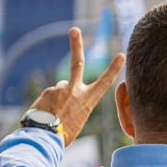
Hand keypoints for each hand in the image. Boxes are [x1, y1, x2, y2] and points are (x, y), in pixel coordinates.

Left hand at [29, 27, 124, 144]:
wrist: (46, 137)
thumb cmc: (64, 135)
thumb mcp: (77, 121)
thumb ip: (74, 104)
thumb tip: (63, 94)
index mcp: (88, 101)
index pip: (105, 82)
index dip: (114, 68)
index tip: (121, 55)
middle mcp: (75, 91)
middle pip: (77, 62)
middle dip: (76, 44)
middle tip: (74, 29)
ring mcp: (60, 89)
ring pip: (60, 90)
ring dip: (57, 101)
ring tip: (54, 117)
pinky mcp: (48, 91)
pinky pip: (48, 97)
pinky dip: (47, 105)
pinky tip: (46, 116)